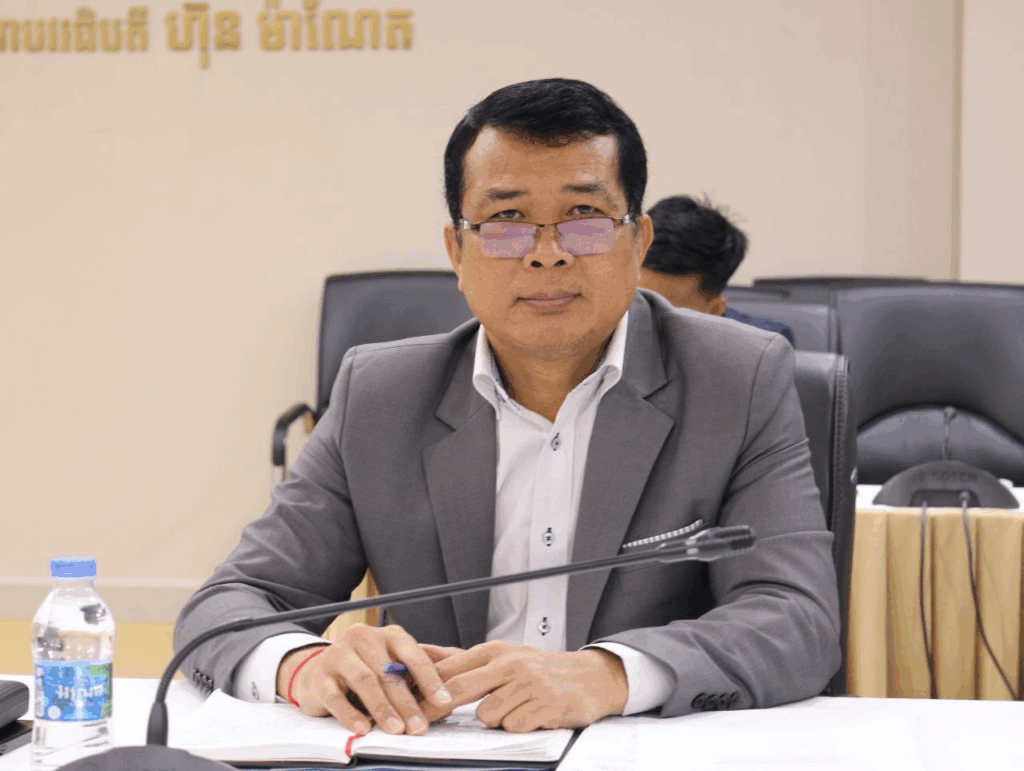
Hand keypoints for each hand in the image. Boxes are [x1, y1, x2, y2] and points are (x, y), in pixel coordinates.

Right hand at [276, 624, 454, 735]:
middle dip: (407, 702)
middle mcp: (364, 638)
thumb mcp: (397, 660)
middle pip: (389, 672)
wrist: (320, 671)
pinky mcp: (321, 677)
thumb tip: (464, 660)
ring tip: (395, 730)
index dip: (430, 679)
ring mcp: (340, 656)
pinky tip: (363, 729)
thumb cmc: (368, 667)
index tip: (445, 701)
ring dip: (382, 708)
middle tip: (420, 728)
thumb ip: (427, 661)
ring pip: (365, 681)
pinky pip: (336, 696)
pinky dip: (351, 714)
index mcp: (389, 635)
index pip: (414, 655)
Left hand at [420, 641, 628, 731]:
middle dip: (437, 710)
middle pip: (459, 689)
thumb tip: (421, 651)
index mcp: (495, 651)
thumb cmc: (539, 669)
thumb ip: (460, 659)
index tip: (407, 704)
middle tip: (424, 726)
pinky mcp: (546, 705)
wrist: (589, 677)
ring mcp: (528, 683)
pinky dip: (519, 727)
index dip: (423, 689)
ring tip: (514, 710)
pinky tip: (531, 716)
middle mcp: (510, 663)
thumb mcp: (501, 657)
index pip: (450, 669)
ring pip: (487, 715)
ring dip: (495, 720)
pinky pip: (514, 726)